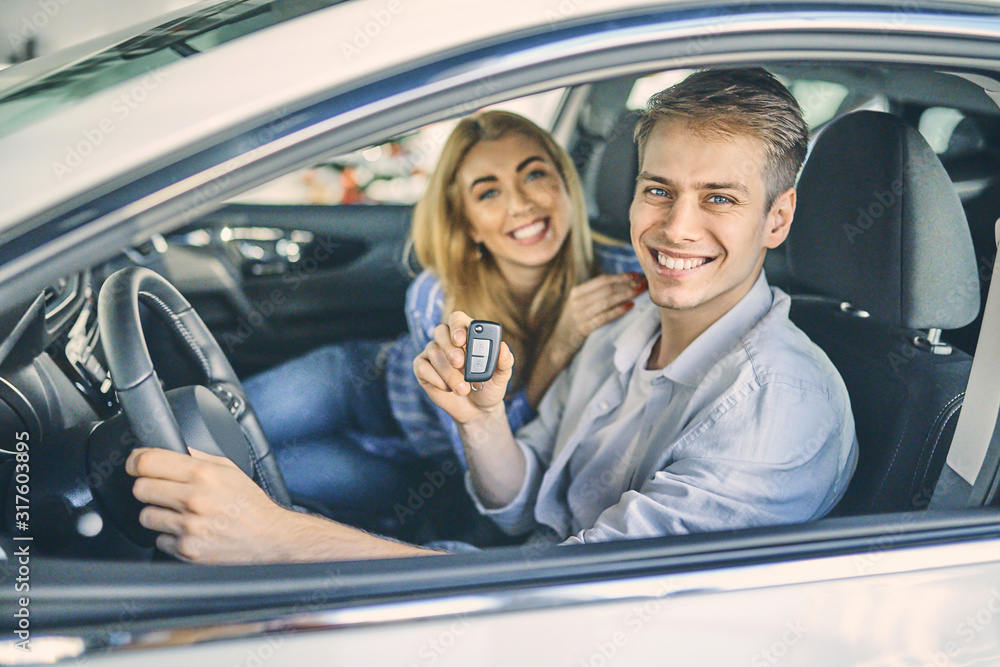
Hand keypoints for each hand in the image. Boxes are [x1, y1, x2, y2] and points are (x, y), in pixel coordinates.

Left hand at [127, 447, 297, 563]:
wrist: (269, 536)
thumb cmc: (250, 503)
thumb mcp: (229, 468)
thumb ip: (198, 456)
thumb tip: (168, 448)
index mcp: (203, 474)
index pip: (148, 462)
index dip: (135, 461)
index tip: (135, 464)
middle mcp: (194, 499)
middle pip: (140, 488)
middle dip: (148, 487)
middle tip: (163, 490)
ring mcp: (189, 527)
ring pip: (146, 516)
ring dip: (158, 513)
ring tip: (181, 513)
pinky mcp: (187, 549)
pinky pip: (159, 540)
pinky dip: (170, 536)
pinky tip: (189, 530)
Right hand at [414, 310, 513, 424]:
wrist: (477, 409)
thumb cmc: (489, 387)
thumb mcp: (501, 376)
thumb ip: (505, 361)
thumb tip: (503, 347)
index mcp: (468, 334)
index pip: (457, 319)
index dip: (457, 326)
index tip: (461, 340)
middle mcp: (448, 340)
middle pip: (441, 331)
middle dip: (449, 347)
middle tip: (459, 363)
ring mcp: (434, 353)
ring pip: (433, 351)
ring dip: (448, 372)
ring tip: (463, 389)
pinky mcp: (422, 367)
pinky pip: (422, 366)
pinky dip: (436, 379)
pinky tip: (448, 389)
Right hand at [549, 272, 645, 360]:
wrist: (558, 345)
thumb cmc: (574, 324)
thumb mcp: (580, 305)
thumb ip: (595, 295)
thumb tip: (621, 285)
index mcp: (577, 292)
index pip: (603, 280)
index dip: (621, 276)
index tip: (637, 274)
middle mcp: (577, 301)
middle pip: (606, 288)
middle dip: (627, 284)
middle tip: (644, 282)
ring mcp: (579, 314)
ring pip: (606, 301)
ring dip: (626, 294)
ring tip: (640, 292)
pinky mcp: (583, 328)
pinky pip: (604, 317)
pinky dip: (618, 311)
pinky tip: (630, 306)